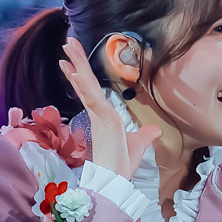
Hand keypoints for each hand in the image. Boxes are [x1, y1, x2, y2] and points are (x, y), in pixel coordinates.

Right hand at [58, 35, 158, 179]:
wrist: (116, 179)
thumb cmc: (121, 164)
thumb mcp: (138, 144)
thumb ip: (144, 134)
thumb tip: (154, 129)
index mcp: (102, 115)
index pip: (89, 88)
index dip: (80, 73)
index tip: (70, 60)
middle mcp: (96, 111)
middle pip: (84, 80)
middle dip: (76, 60)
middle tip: (68, 42)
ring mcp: (97, 114)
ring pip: (85, 83)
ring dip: (76, 64)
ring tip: (67, 47)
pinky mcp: (101, 118)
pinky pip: (90, 97)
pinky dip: (81, 83)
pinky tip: (74, 71)